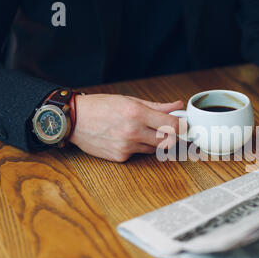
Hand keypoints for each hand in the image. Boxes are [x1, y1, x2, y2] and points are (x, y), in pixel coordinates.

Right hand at [69, 94, 183, 161]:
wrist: (73, 120)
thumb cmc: (100, 106)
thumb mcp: (129, 100)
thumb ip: (157, 106)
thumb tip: (178, 106)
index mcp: (137, 113)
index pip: (173, 125)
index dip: (183, 126)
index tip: (185, 125)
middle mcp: (133, 131)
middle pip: (167, 140)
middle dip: (171, 135)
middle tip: (167, 129)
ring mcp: (127, 146)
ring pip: (154, 148)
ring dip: (153, 141)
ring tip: (139, 129)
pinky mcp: (121, 157)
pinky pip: (139, 153)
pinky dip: (138, 147)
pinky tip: (125, 138)